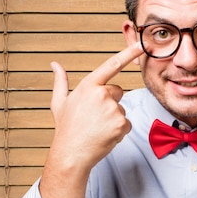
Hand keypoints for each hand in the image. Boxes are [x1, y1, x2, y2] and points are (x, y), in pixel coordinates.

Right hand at [41, 43, 144, 197]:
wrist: (71, 154)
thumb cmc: (66, 128)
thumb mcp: (59, 103)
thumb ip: (60, 82)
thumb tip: (54, 64)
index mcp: (88, 86)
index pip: (112, 65)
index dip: (129, 53)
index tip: (142, 44)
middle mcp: (102, 94)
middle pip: (118, 91)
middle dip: (110, 102)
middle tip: (94, 117)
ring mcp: (113, 109)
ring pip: (122, 109)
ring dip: (113, 118)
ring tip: (97, 128)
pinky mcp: (121, 124)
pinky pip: (126, 124)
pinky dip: (119, 130)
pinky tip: (105, 135)